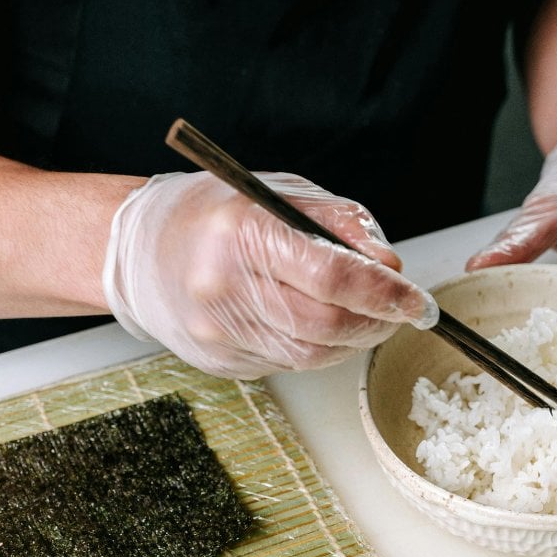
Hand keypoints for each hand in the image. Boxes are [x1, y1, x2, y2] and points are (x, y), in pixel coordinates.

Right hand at [103, 171, 438, 378]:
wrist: (141, 251)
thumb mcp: (283, 193)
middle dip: (377, 322)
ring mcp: (218, 331)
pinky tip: (311, 322)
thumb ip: (342, 224)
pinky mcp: (219, 362)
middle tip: (399, 310)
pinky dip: (317, 348)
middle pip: (328, 325)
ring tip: (360, 314)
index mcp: (241, 232)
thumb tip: (391, 267)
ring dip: (352, 338)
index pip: (332, 275)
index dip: (385, 293)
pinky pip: (288, 363)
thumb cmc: (216, 214)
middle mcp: (223, 286)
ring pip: (313, 354)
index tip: (416, 299)